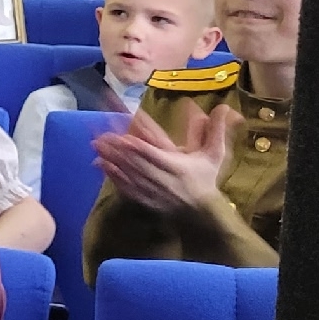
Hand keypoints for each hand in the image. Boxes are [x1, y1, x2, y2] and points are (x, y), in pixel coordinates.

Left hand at [93, 105, 239, 214]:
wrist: (200, 213)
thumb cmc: (206, 179)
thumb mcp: (214, 155)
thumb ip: (216, 130)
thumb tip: (223, 106)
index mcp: (176, 166)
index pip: (154, 153)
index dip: (139, 146)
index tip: (124, 136)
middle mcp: (161, 177)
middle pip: (135, 161)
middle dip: (117, 148)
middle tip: (100, 134)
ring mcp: (150, 189)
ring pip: (127, 172)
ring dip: (110, 158)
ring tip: (95, 144)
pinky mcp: (142, 198)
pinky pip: (124, 185)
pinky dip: (111, 174)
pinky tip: (100, 163)